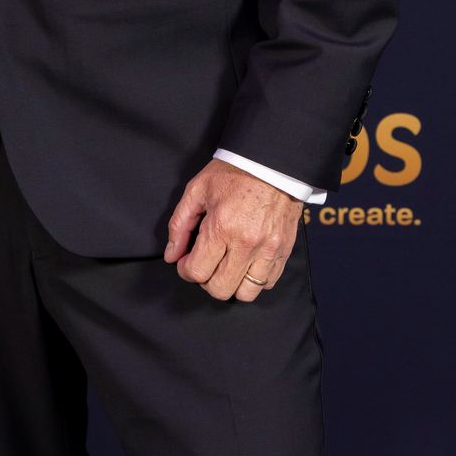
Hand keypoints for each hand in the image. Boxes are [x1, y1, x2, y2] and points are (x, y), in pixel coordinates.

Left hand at [163, 159, 302, 302]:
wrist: (274, 162)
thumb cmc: (234, 173)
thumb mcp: (197, 190)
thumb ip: (180, 225)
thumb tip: (172, 254)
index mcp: (222, 227)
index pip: (197, 272)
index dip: (185, 270)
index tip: (186, 261)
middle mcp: (247, 244)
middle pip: (220, 289)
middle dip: (205, 281)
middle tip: (205, 264)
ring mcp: (268, 250)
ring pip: (246, 293)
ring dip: (232, 284)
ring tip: (226, 266)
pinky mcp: (284, 250)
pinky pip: (268, 282)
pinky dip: (254, 279)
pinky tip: (246, 262)